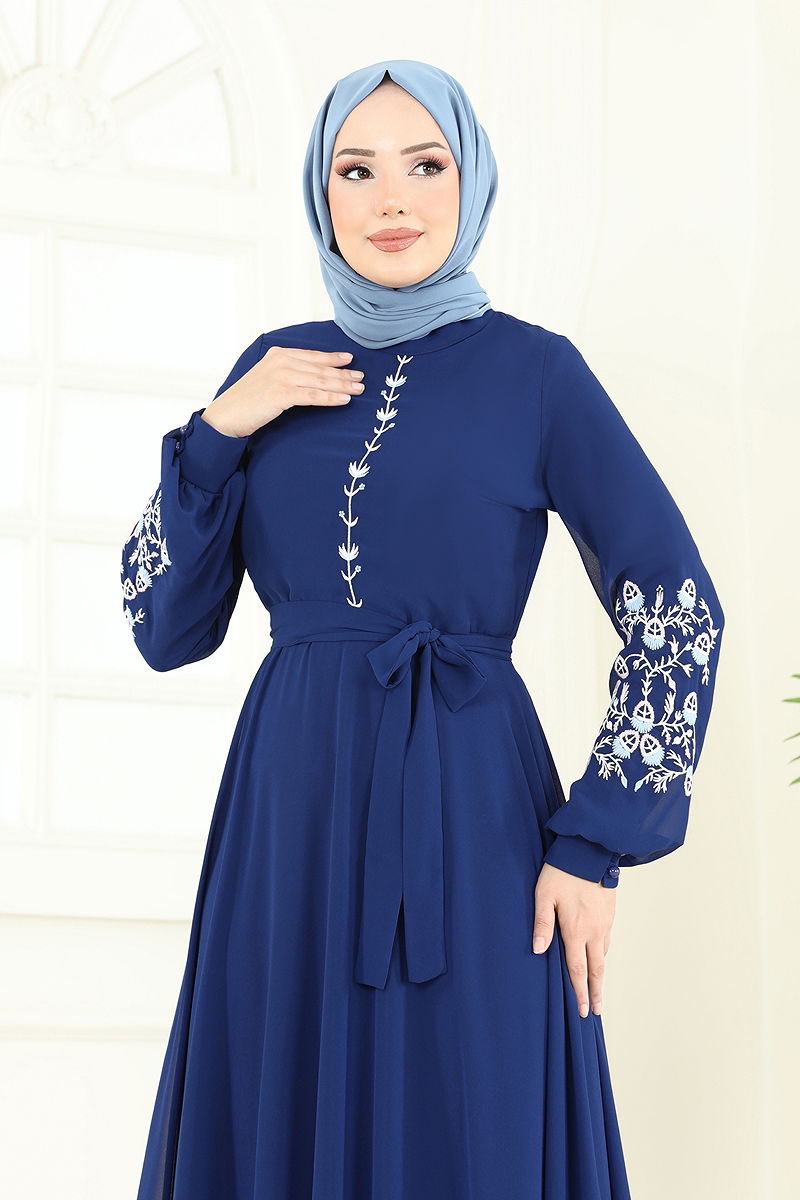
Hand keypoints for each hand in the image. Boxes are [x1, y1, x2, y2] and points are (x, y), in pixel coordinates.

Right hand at [201, 346, 364, 437]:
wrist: (226, 415)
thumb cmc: (248, 400)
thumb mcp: (268, 378)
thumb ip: (288, 372)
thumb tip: (312, 376)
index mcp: (279, 354)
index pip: (312, 356)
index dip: (333, 358)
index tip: (349, 359)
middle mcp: (281, 361)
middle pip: (320, 368)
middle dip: (343, 373)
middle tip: (361, 378)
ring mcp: (282, 376)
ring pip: (320, 380)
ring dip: (342, 385)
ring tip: (358, 389)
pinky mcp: (281, 393)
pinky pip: (313, 395)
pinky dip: (330, 397)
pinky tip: (344, 399)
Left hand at [532, 863, 616, 1017]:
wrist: (588, 851)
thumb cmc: (561, 872)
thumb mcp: (544, 896)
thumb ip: (541, 924)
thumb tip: (538, 951)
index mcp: (576, 930)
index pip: (578, 970)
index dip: (580, 992)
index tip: (582, 1011)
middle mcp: (594, 930)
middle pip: (597, 969)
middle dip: (595, 992)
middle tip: (595, 1011)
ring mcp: (605, 922)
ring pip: (603, 954)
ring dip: (600, 974)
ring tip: (597, 988)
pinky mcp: (610, 913)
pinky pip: (607, 940)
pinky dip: (603, 954)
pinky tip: (599, 956)